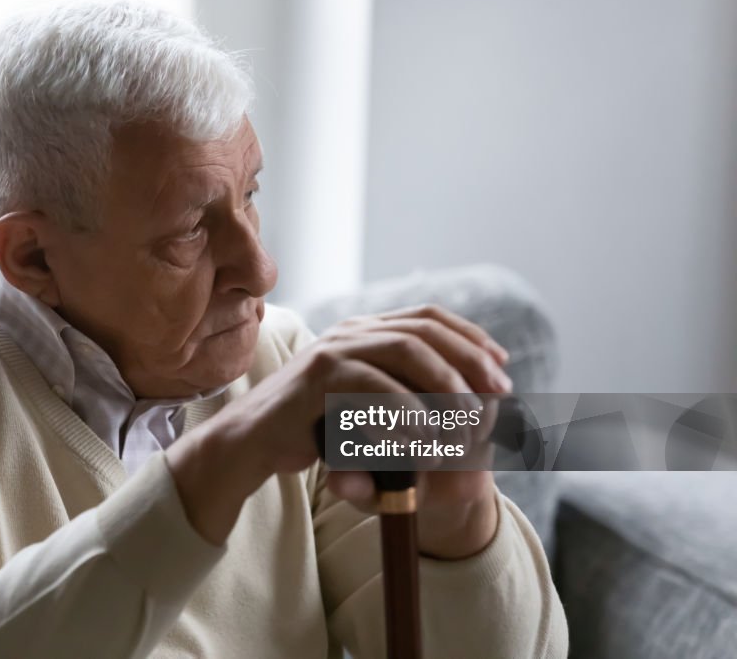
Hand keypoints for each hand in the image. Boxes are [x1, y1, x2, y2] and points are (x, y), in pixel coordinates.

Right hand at [166, 305, 510, 553]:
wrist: (255, 438)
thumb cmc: (312, 423)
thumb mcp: (359, 399)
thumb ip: (395, 387)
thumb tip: (460, 392)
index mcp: (363, 330)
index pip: (428, 316)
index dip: (469, 336)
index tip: (500, 365)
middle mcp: (351, 332)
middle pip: (424, 330)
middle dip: (469, 360)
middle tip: (497, 395)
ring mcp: (334, 350)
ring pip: (406, 350)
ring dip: (446, 386)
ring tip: (466, 424)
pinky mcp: (320, 378)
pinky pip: (378, 388)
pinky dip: (409, 414)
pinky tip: (425, 439)